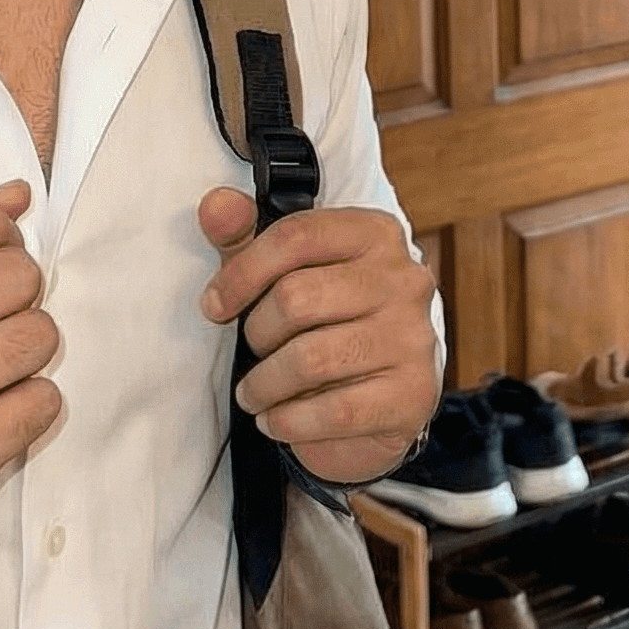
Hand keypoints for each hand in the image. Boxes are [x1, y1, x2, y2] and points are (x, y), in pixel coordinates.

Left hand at [198, 185, 439, 485]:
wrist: (387, 392)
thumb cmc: (329, 321)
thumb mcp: (286, 272)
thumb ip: (245, 237)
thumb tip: (215, 206)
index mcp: (375, 234)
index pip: (295, 236)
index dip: (241, 272)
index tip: (215, 305)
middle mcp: (404, 279)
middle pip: (296, 298)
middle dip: (256, 334)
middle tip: (251, 352)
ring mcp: (413, 338)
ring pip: (310, 360)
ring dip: (264, 385)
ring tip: (255, 393)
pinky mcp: (412, 395)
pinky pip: (333, 412)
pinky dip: (289, 422)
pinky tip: (278, 419)